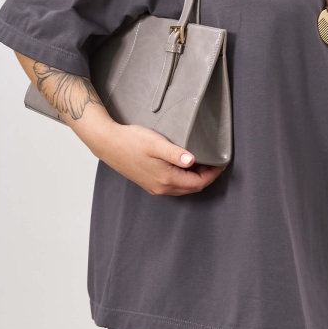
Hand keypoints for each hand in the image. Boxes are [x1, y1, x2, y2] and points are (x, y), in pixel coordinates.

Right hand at [92, 122, 225, 195]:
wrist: (108, 144)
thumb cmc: (131, 141)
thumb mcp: (156, 143)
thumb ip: (175, 153)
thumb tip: (192, 160)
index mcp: (166, 179)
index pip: (197, 183)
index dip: (212, 174)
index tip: (219, 163)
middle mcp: (161, 187)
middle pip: (192, 188)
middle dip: (205, 177)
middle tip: (213, 162)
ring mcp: (154, 187)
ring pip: (182, 188)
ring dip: (194, 178)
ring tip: (202, 162)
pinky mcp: (149, 183)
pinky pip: (172, 186)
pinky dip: (183, 178)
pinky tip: (184, 165)